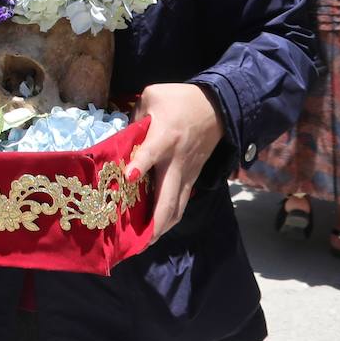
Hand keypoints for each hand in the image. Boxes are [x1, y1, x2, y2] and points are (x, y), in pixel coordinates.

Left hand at [125, 83, 223, 240]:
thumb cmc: (180, 100)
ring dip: (161, 227)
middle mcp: (177, 160)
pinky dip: (169, 218)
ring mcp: (187, 173)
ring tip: (143, 244)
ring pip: (177, 207)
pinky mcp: (193, 178)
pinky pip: (181, 203)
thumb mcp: (153, 96)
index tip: (128, 178)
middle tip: (137, 242)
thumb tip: (122, 140)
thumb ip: (135, 117)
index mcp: (165, 136)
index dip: (140, 165)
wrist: (217, 106)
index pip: (152, 152)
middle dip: (154, 222)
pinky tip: (155, 228)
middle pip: (168, 197)